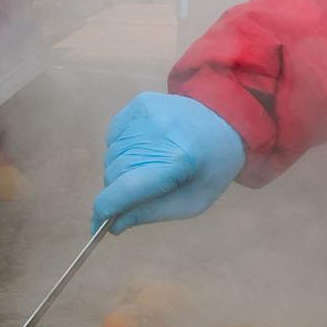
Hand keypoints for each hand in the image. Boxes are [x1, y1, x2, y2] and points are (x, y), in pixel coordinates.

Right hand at [91, 93, 244, 233]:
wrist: (226, 121)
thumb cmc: (211, 168)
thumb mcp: (192, 201)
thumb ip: (152, 213)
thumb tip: (114, 224)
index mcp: (178, 159)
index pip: (126, 187)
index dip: (106, 209)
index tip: (100, 225)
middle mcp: (158, 131)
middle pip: (114, 173)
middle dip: (120, 191)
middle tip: (142, 191)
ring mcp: (148, 113)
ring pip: (111, 155)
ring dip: (122, 169)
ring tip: (150, 165)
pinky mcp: (141, 102)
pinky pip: (113, 136)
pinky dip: (122, 148)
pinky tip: (146, 147)